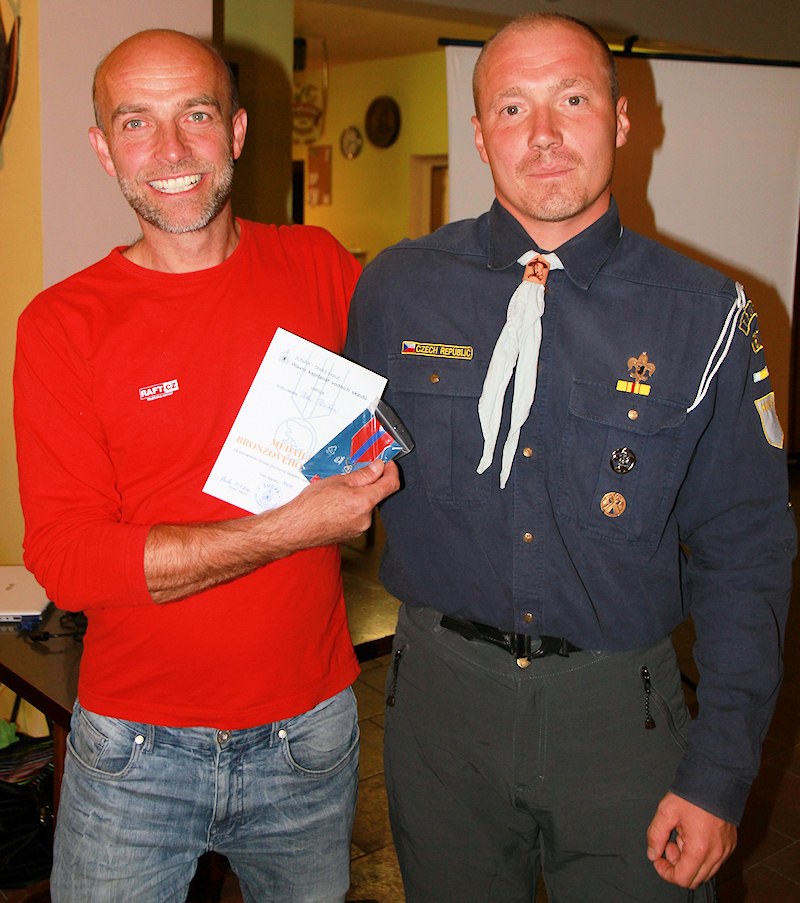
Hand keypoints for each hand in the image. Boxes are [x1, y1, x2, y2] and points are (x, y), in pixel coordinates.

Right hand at [145, 460, 399, 602]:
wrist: (292, 529)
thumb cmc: (309, 505)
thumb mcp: (336, 481)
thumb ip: (362, 475)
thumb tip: (378, 467)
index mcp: (364, 502)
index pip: (391, 485)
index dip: (392, 470)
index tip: (387, 462)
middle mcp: (365, 518)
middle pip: (376, 495)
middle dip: (368, 482)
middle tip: (353, 471)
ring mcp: (357, 529)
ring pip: (364, 506)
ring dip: (356, 495)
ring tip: (335, 488)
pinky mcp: (348, 534)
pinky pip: (354, 515)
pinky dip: (348, 506)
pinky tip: (331, 502)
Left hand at [646, 792, 736, 887]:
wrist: (717, 779)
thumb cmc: (694, 793)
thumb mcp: (666, 811)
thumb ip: (655, 835)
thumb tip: (652, 853)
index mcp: (699, 848)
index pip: (682, 879)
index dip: (665, 872)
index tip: (658, 858)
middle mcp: (716, 854)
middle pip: (694, 879)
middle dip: (677, 866)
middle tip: (670, 843)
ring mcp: (725, 850)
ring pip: (705, 872)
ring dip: (689, 861)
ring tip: (681, 836)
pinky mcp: (730, 844)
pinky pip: (714, 861)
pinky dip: (701, 855)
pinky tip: (693, 834)